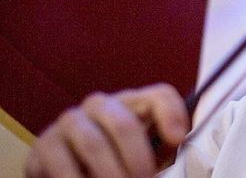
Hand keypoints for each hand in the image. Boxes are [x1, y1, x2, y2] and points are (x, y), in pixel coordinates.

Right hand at [25, 83, 188, 177]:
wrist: (66, 169)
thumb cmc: (114, 160)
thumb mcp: (140, 153)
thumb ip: (159, 150)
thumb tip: (178, 158)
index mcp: (132, 104)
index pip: (159, 96)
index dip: (172, 114)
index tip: (178, 139)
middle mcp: (101, 105)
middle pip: (124, 123)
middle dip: (137, 159)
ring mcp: (71, 121)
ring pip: (93, 143)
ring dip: (109, 173)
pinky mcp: (45, 144)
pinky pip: (62, 163)